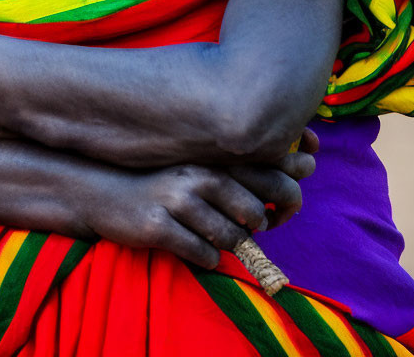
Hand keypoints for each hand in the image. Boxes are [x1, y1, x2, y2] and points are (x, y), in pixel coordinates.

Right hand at [82, 164, 274, 269]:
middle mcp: (198, 174)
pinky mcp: (159, 227)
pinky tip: (196, 246)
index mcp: (212, 155)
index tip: (281, 207)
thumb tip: (309, 163)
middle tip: (255, 227)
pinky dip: (208, 258)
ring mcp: (178, 201)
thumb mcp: (203, 163)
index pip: (273, 172)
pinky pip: (205, 256)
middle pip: (257, 212)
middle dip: (263, 226)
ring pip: (232, 240)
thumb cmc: (164, 180)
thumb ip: (247, 163)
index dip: (288, 197)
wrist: (105, 191)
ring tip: (216, 234)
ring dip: (231, 245)